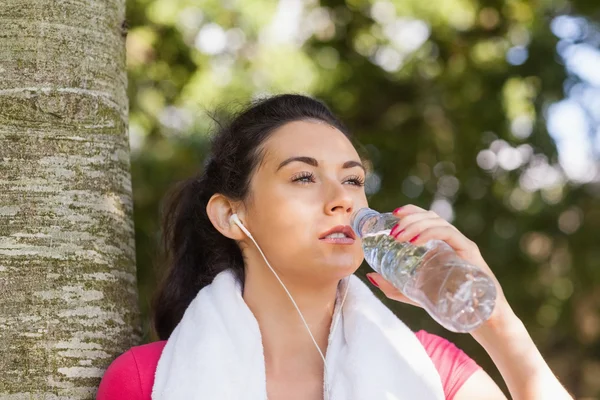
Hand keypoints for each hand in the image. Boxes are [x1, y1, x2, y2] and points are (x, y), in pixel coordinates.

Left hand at [365, 204, 510, 328]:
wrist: (479, 320)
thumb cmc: (448, 305)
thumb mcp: (414, 294)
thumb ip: (393, 286)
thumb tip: (370, 276)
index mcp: (440, 244)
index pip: (426, 218)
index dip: (410, 211)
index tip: (391, 214)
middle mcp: (452, 240)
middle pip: (430, 216)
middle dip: (409, 219)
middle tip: (391, 231)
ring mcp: (461, 244)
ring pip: (438, 222)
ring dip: (416, 225)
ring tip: (399, 236)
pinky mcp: (470, 252)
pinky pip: (449, 234)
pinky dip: (430, 233)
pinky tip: (415, 241)